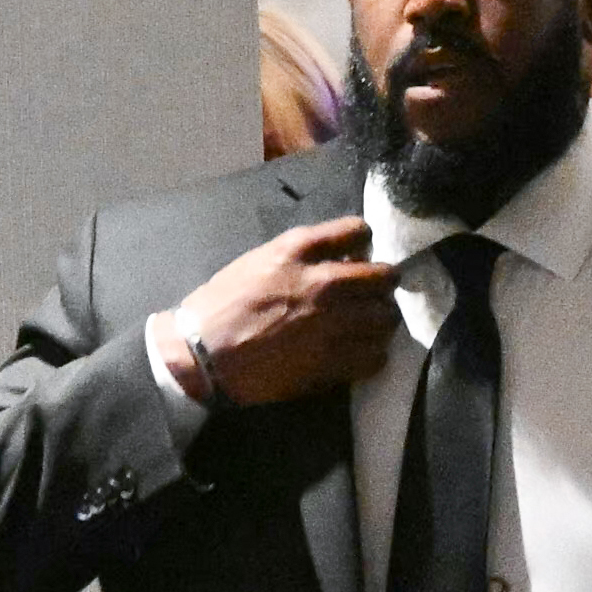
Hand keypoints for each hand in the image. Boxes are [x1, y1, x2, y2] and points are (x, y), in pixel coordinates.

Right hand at [176, 218, 398, 405]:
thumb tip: (343, 257)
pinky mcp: (334, 361)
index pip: (359, 230)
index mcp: (300, 250)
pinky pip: (377, 355)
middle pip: (386, 276)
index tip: (358, 257)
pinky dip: (372, 353)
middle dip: (381, 284)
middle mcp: (325, 282)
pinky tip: (357, 352)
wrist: (203, 354)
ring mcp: (334, 323)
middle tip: (370, 295)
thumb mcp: (260, 260)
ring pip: (388, 317)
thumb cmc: (223, 305)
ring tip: (365, 326)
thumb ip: (304, 255)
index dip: (363, 245)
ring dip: (380, 320)